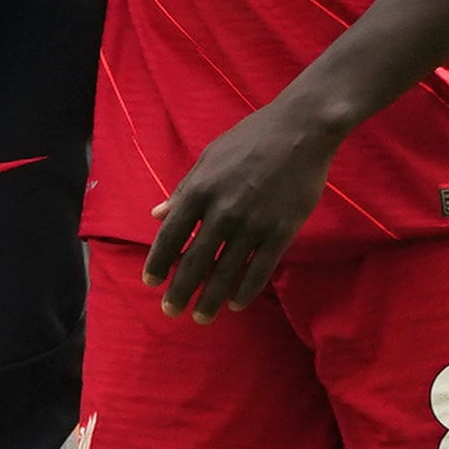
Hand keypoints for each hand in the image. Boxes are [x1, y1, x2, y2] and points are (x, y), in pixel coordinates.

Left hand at [141, 95, 348, 320]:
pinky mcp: (281, 231)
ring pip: (226, 271)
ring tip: (200, 317)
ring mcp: (252, 223)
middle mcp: (221, 211)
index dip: (159, 262)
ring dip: (211, 298)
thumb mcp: (207, 158)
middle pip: (195, 260)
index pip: (171, 235)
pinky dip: (246, 289)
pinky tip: (235, 303)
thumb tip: (157, 214)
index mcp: (198, 190)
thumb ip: (183, 189)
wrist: (298, 131)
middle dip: (180, 289)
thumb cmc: (248, 140)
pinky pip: (260, 268)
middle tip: (170, 311)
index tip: (150, 283)